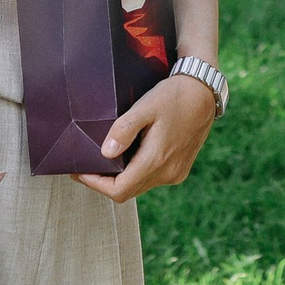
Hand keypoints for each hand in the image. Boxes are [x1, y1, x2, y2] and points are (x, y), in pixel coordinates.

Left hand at [76, 72, 219, 203]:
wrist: (204, 93)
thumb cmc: (174, 96)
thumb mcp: (145, 107)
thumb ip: (124, 129)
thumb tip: (105, 153)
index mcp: (156, 160)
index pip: (119, 190)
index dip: (95, 184)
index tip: (79, 172)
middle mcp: (167, 173)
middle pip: (127, 191)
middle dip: (103, 182)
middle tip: (85, 167)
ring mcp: (175, 173)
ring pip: (139, 186)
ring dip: (119, 179)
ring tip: (102, 161)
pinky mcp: (180, 169)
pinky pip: (151, 179)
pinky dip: (135, 174)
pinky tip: (127, 158)